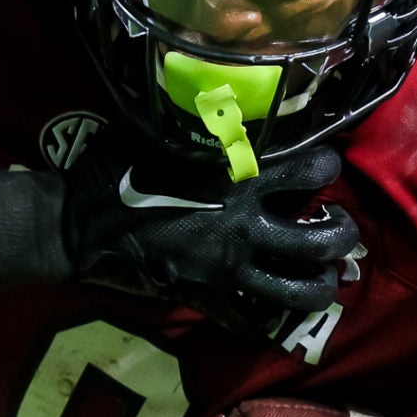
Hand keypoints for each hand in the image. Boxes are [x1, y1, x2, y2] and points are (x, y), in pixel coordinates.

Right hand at [59, 134, 355, 334]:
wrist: (74, 224)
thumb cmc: (113, 167)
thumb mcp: (160, 129)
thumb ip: (206, 122)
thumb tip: (231, 95)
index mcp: (237, 177)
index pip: (314, 170)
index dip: (326, 164)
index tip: (321, 162)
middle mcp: (242, 226)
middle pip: (324, 241)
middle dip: (342, 232)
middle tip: (335, 223)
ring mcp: (226, 269)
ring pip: (300, 291)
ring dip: (319, 283)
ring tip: (318, 271)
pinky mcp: (203, 297)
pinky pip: (250, 321)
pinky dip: (268, 318)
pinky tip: (271, 305)